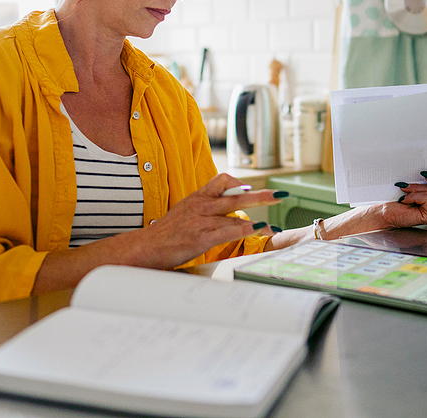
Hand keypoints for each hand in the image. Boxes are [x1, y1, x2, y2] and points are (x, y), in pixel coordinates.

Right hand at [142, 173, 283, 267]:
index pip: (222, 180)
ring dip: (259, 219)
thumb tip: (224, 209)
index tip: (250, 189)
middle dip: (262, 195)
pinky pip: (229, 230)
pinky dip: (246, 229)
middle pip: (237, 195)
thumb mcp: (184, 212)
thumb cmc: (166, 233)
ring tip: (273, 226)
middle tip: (280, 195)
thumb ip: (204, 208)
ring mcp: (201, 220)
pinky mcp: (201, 237)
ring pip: (236, 212)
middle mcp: (201, 205)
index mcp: (197, 197)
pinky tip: (258, 230)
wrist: (146, 247)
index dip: (239, 183)